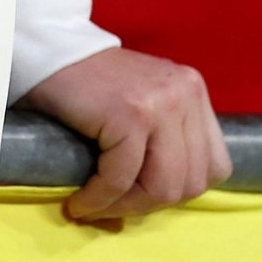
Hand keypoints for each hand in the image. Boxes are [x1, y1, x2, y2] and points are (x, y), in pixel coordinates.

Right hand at [25, 48, 230, 221]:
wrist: (48, 48)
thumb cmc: (86, 84)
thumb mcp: (139, 108)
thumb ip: (156, 147)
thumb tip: (145, 212)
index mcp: (193, 93)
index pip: (214, 166)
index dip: (179, 190)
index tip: (140, 195)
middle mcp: (187, 94)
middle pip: (191, 183)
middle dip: (148, 206)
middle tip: (111, 207)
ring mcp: (162, 103)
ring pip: (162, 187)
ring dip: (125, 207)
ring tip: (94, 206)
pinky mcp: (131, 114)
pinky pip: (122, 177)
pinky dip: (100, 198)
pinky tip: (80, 200)